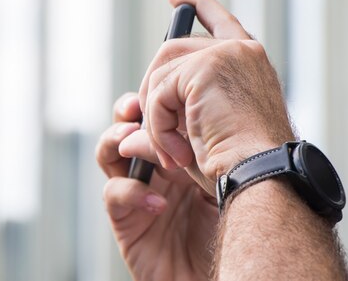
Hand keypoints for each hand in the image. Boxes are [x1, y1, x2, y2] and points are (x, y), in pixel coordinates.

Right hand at [96, 92, 217, 280]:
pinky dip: (132, 192)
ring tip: (132, 141)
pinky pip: (114, 196)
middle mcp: (156, 169)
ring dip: (116, 141)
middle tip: (137, 106)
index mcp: (180, 153)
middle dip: (127, 112)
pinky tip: (159, 202)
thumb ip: (208, 148)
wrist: (233, 271)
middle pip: (127, 127)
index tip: (163, 85)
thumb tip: (193, 113)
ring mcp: (138, 192)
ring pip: (109, 154)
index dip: (153, 99)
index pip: (158, 117)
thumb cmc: (238, 225)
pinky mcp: (127, 222)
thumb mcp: (227, 176)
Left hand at [126, 0, 294, 195]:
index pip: (219, 20)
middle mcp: (240, 51)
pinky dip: (158, 126)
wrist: (262, 176)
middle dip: (154, 89)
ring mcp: (223, 55)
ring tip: (172, 153)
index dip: (196, 4)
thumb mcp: (202, 138)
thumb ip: (166, 127)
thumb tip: (124, 140)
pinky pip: (159, 94)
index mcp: (248, 63)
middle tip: (155, 131)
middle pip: (172, 49)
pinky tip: (176, 152)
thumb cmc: (241, 166)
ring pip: (161, 74)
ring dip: (156, 117)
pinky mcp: (205, 68)